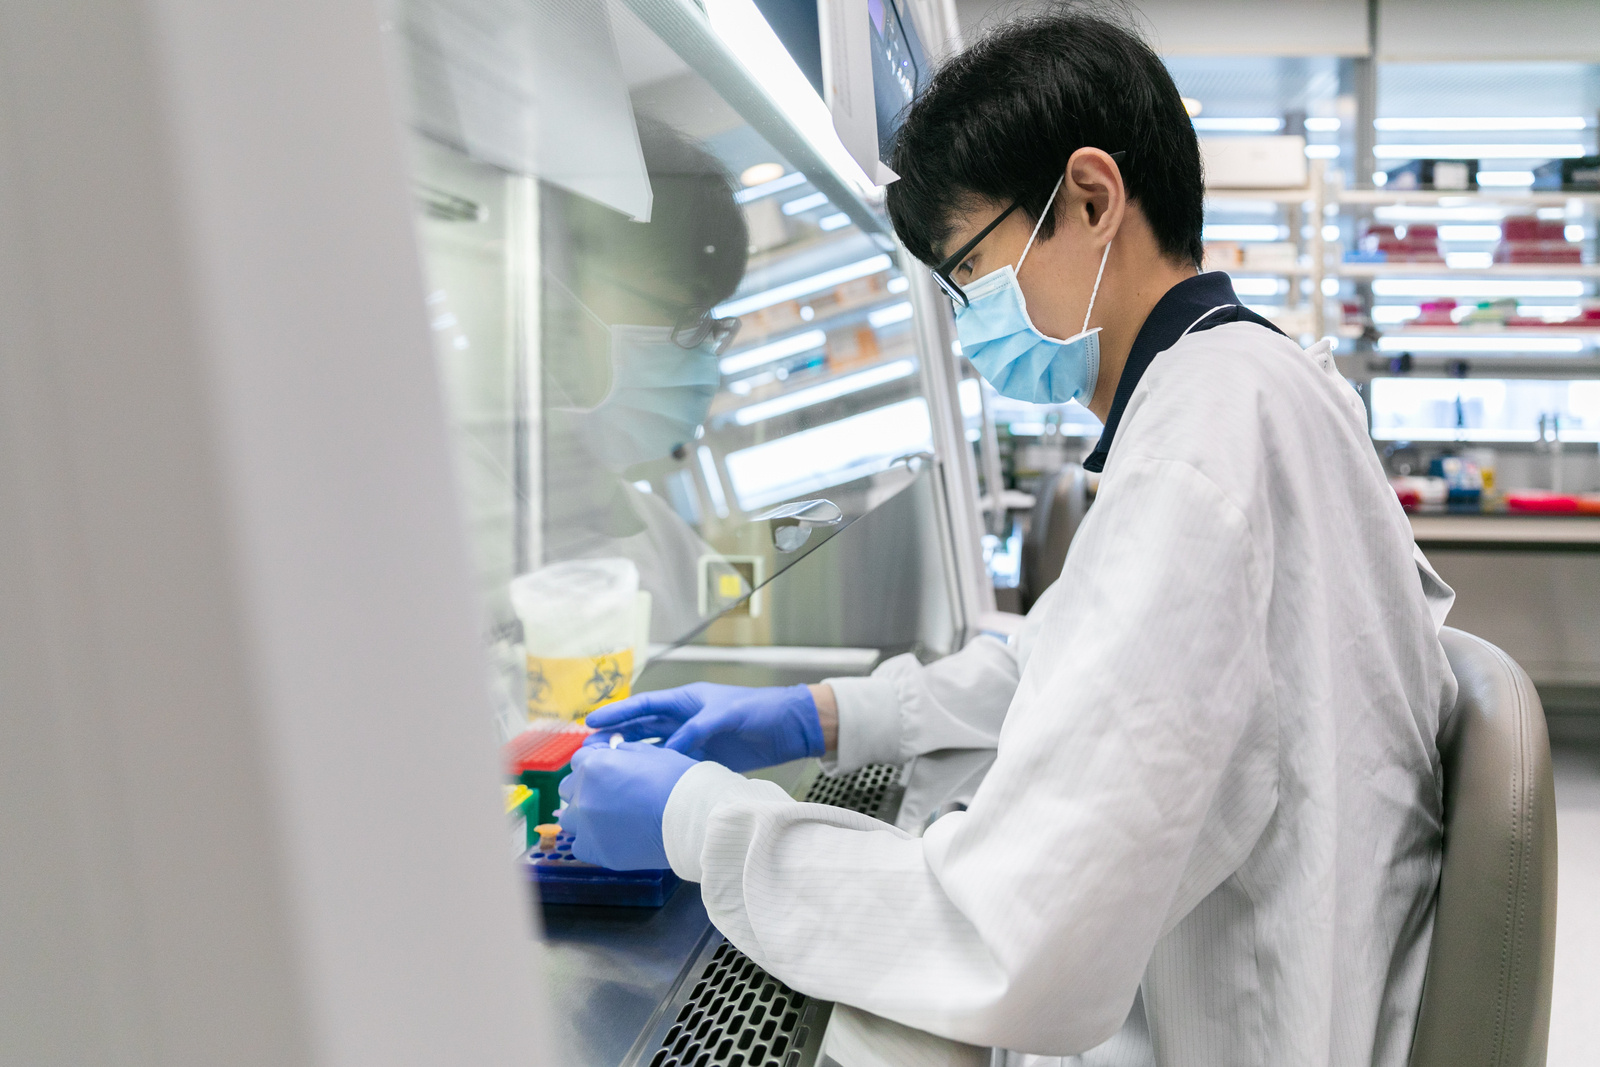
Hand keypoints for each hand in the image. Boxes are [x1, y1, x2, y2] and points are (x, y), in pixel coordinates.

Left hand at [556, 741, 697, 869]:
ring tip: (612, 819)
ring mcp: (587, 825)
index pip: (579, 761)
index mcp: (595, 765)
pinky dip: (593, 841)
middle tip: (611, 795)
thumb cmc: (680, 782)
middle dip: (586, 789)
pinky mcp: (597, 852)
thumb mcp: (653, 754)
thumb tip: (615, 750)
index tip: (608, 772)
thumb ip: (626, 752)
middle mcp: (584, 794)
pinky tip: (613, 837)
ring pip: (571, 818)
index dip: (595, 764)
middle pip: (569, 789)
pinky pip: (580, 845)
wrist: (695, 819)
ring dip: (586, 815)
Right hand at [585, 682, 822, 771]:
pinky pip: (674, 766)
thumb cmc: (760, 709)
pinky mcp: (704, 760)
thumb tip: (670, 750)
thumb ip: (697, 729)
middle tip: (589, 751)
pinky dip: (657, 773)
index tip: (592, 722)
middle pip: (642, 728)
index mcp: (685, 700)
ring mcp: (693, 740)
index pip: (643, 705)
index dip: (617, 713)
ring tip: (608, 769)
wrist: (790, 728)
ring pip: (654, 749)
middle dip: (615, 738)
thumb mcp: (727, 714)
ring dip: (632, 757)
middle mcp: (684, 719)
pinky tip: (641, 783)